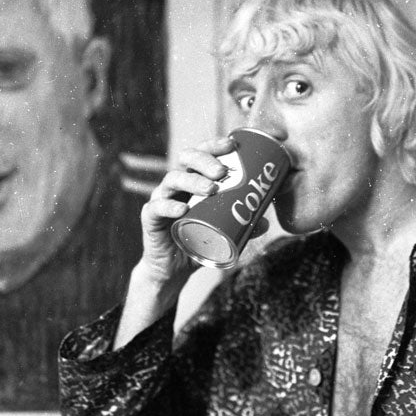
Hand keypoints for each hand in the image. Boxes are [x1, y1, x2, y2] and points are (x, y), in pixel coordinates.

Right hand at [134, 135, 236, 289]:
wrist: (173, 270)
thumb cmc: (197, 242)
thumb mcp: (223, 233)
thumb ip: (242, 227)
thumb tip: (265, 222)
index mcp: (193, 180)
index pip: (202, 153)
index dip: (214, 145)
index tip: (233, 145)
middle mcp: (176, 184)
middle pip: (186, 159)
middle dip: (205, 160)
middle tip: (222, 172)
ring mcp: (161, 198)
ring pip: (172, 179)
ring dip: (192, 181)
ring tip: (211, 189)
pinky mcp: (150, 218)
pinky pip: (157, 208)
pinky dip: (169, 207)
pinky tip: (183, 209)